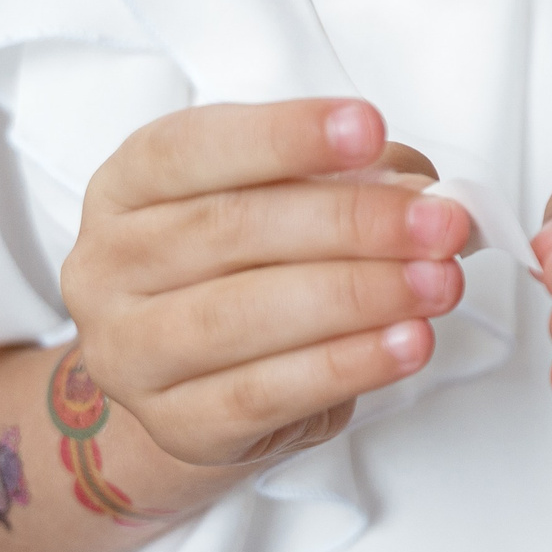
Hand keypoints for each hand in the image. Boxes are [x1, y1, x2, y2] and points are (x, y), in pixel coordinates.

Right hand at [61, 100, 470, 467]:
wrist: (194, 385)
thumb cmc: (245, 269)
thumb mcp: (285, 200)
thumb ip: (347, 179)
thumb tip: (418, 193)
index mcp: (129, 185)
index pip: (194, 147)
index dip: (286, 135)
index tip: (370, 127)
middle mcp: (111, 263)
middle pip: (230, 229)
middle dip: (352, 222)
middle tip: (440, 223)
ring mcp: (129, 351)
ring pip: (243, 316)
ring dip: (360, 296)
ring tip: (438, 283)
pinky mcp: (176, 423)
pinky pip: (265, 392)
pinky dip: (348, 365)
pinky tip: (408, 343)